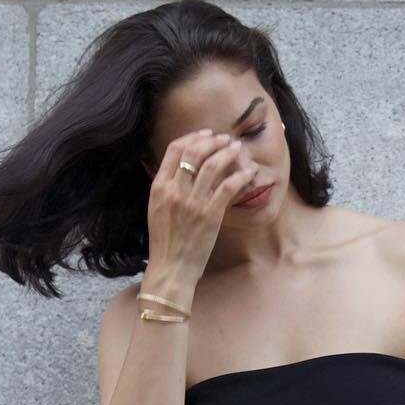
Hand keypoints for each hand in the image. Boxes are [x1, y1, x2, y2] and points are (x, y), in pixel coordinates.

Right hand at [143, 129, 258, 286]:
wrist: (171, 268)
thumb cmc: (165, 243)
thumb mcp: (156, 209)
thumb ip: (166, 187)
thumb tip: (177, 169)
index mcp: (159, 187)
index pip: (175, 150)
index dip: (192, 138)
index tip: (206, 135)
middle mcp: (175, 191)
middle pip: (195, 152)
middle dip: (212, 141)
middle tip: (225, 139)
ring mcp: (193, 202)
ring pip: (212, 165)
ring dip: (227, 152)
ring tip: (236, 148)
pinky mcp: (210, 215)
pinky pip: (227, 187)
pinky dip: (240, 176)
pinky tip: (248, 172)